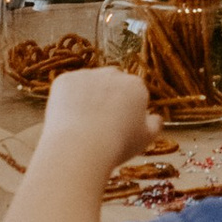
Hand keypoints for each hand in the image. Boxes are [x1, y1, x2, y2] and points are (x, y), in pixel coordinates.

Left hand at [33, 66, 155, 183]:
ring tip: (81, 124)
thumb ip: (154, 125)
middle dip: (107, 97)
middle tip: (99, 122)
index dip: (126, 108)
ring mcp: (87, 74)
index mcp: (136, 86)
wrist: (80, 147)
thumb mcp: (145, 139)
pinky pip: (67, 87)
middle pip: (111, 82)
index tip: (119, 124)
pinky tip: (68, 118)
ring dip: (86, 96)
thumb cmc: (116, 146)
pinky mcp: (65, 79)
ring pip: (88, 83)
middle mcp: (112, 73)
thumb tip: (156, 117)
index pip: (133, 92)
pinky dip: (67, 99)